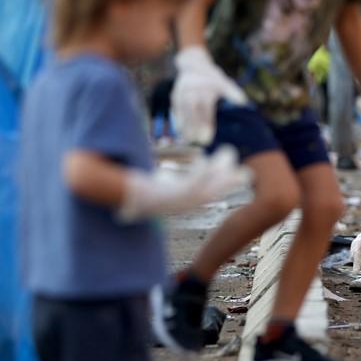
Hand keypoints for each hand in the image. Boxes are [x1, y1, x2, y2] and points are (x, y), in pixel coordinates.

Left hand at [119, 146, 248, 220]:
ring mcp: (174, 202)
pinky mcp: (166, 196)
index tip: (240, 174)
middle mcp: (181, 205)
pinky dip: (198, 174)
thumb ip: (162, 183)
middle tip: (246, 172)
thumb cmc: (128, 193)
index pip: (210, 194)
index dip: (226, 184)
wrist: (114, 194)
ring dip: (219, 174)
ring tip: (228, 155)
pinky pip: (188, 186)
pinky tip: (204, 159)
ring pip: (205, 189)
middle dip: (230, 182)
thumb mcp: (150, 188)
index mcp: (181, 203)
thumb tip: (163, 177)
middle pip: (213, 194)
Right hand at [171, 47, 247, 144]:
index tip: (209, 137)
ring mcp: (181, 92)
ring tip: (190, 140)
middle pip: (192, 109)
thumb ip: (232, 92)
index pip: (205, 107)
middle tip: (201, 141)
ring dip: (185, 126)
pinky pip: (175, 110)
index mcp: (204, 85)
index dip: (207, 122)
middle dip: (196, 125)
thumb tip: (243, 102)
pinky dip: (178, 121)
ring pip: (182, 111)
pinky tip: (181, 133)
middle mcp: (191, 88)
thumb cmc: (211, 77)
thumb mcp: (223, 81)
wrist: (192, 64)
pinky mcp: (174, 96)